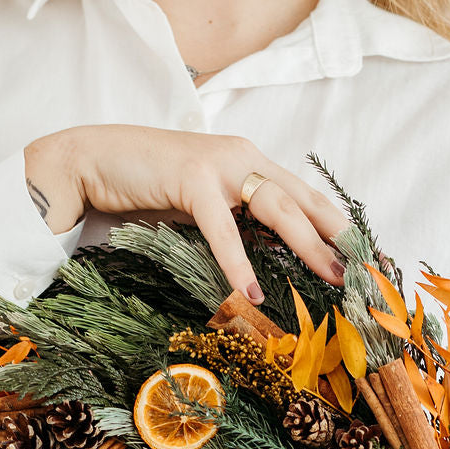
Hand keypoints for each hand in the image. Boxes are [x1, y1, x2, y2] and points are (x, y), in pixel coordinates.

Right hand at [24, 124, 347, 303]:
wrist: (89, 162)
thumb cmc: (144, 188)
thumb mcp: (201, 205)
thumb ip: (234, 219)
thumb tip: (266, 258)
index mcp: (247, 161)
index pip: (303, 194)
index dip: (334, 224)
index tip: (360, 255)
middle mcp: (240, 155)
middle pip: (301, 199)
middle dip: (335, 236)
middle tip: (360, 271)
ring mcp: (217, 164)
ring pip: (276, 206)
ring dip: (307, 245)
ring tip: (329, 277)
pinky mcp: (190, 179)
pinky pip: (223, 227)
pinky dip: (237, 262)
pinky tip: (250, 292)